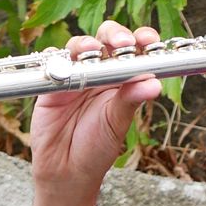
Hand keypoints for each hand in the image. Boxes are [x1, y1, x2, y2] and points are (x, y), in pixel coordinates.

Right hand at [29, 20, 162, 200]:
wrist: (66, 170)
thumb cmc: (97, 148)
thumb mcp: (116, 123)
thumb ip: (130, 101)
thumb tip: (154, 83)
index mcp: (122, 81)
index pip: (135, 52)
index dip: (142, 41)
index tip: (149, 41)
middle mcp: (100, 73)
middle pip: (107, 40)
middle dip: (115, 34)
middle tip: (123, 42)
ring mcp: (75, 74)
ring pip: (80, 46)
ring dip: (87, 43)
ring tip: (92, 50)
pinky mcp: (51, 81)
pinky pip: (53, 61)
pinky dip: (59, 58)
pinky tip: (66, 64)